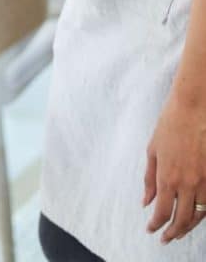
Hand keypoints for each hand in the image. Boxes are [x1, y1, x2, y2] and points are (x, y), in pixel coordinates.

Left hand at [143, 91, 205, 242]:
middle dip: (173, 232)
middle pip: (182, 220)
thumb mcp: (152, 150)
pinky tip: (195, 215)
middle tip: (166, 238)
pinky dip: (202, 214)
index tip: (151, 229)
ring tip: (179, 231)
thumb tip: (145, 202)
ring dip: (188, 227)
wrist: (193, 107)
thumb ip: (149, 178)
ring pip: (199, 215)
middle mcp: (186, 183)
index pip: (162, 212)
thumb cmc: (170, 125)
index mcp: (167, 177)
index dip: (156, 225)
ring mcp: (204, 181)